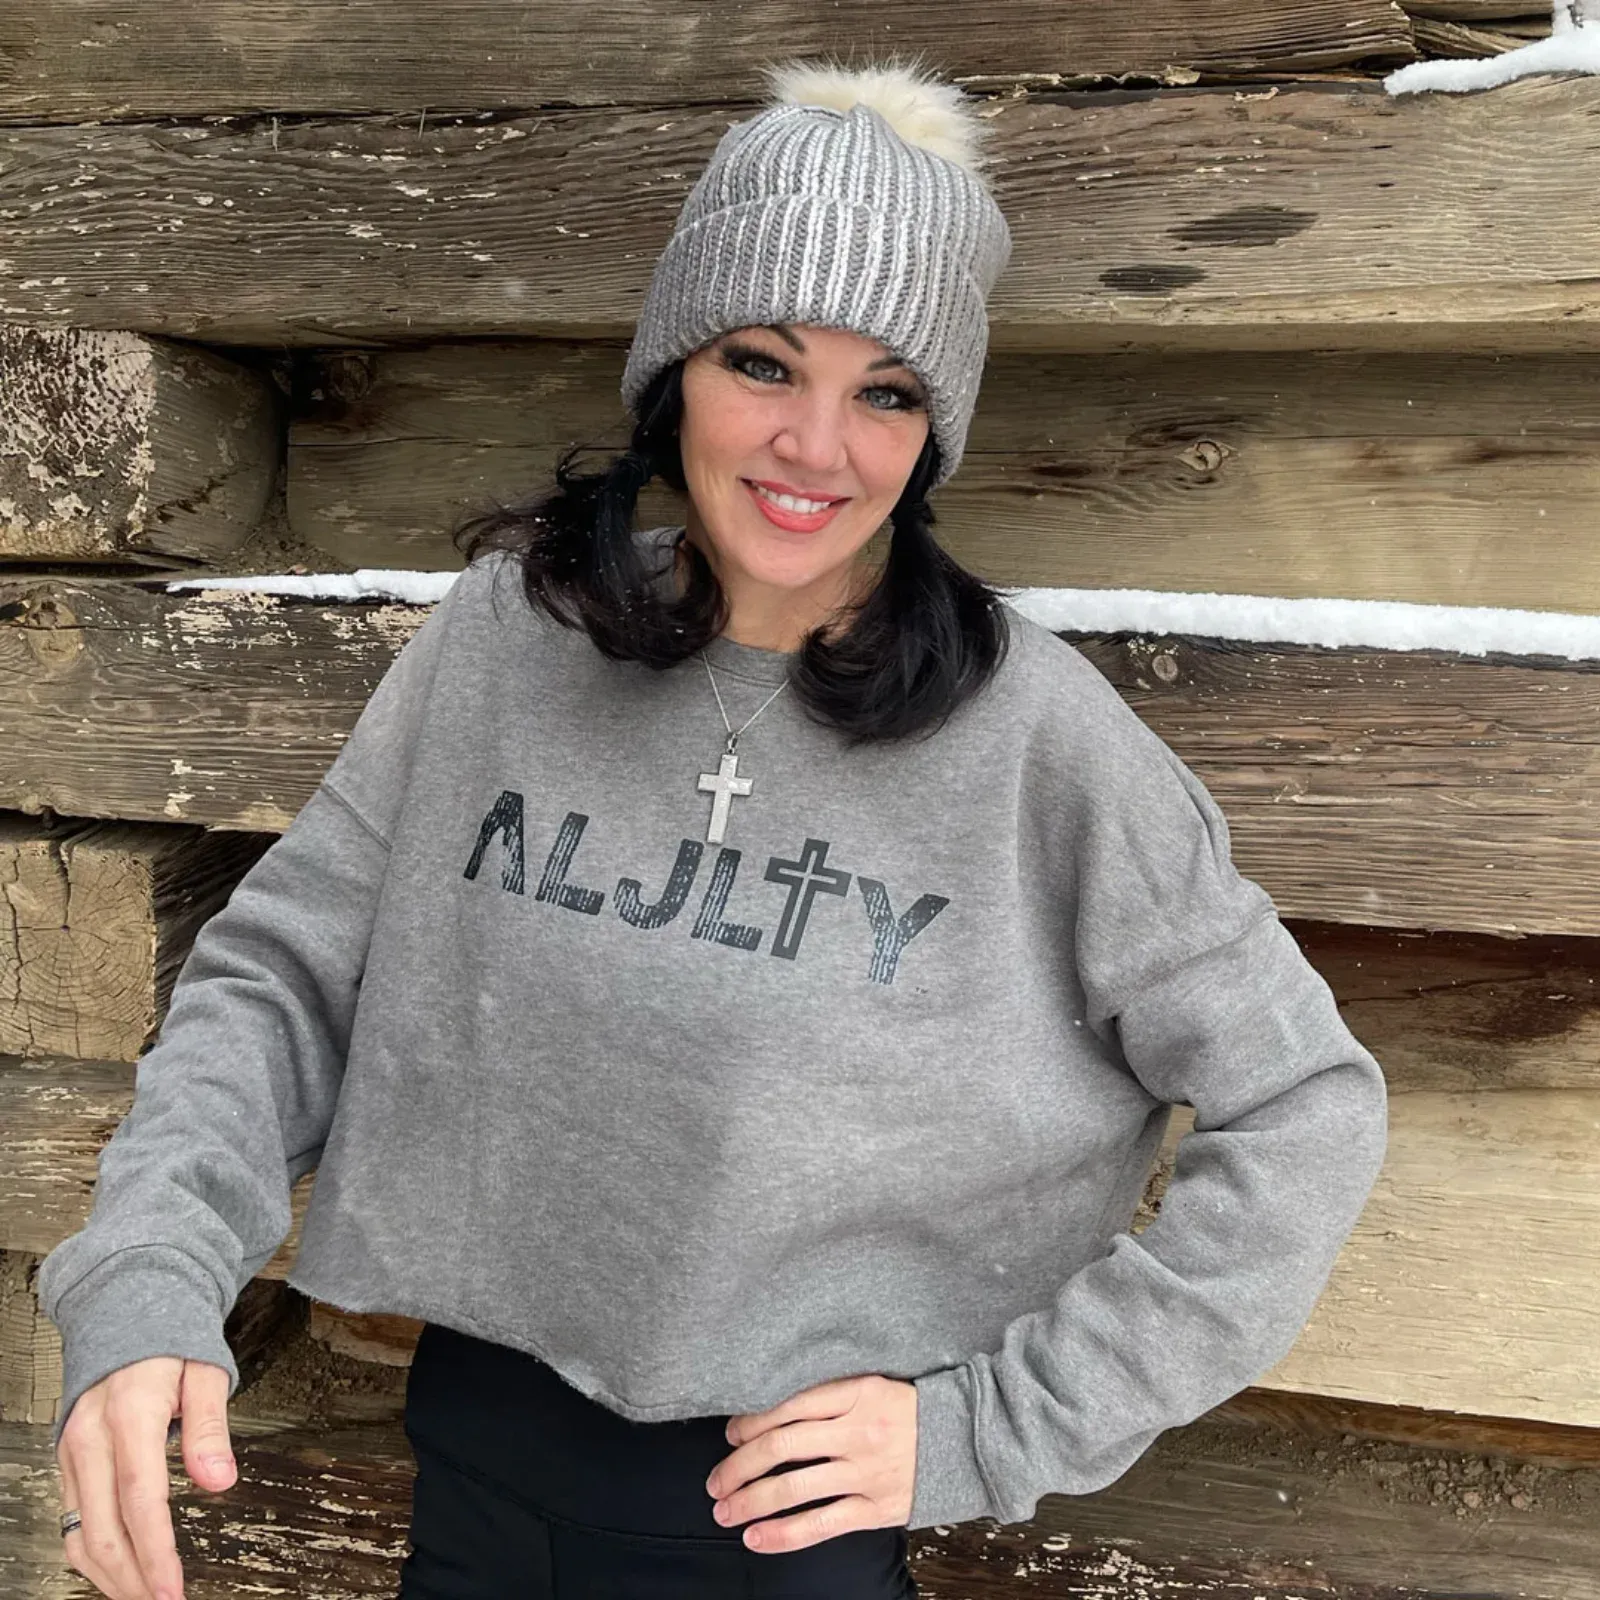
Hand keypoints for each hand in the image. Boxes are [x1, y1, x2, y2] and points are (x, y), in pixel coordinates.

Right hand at [56, 1357, 236, 1599]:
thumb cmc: (170, 1339)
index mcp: (129, 1416)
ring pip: (79, 1532)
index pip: (141, 1501)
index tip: (171, 1590)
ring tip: (142, 1597)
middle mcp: (90, 1439)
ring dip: (108, 1575)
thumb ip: (210, 1427)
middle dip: (131, 1579)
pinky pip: (72, 1518)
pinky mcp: (67, 1459)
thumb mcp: (204, 1370)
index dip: (155, 1553)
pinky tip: (117, 1569)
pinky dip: (91, 1551)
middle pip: (103, 1530)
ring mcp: (72, 1451)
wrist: (125, 1311)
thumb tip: (219, 1480)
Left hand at [705, 1373, 916, 1553]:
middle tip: (715, 1481)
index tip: (731, 1435)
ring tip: (724, 1511)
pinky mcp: (876, 1509)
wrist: (964, 1441)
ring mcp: (866, 1473)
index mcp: (855, 1394)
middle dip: (739, 1466)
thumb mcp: (871, 1386)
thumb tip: (769, 1413)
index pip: (788, 1406)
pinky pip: (821, 1524)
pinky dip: (784, 1533)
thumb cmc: (908, 1411)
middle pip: (782, 1447)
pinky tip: (757, 1537)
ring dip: (751, 1500)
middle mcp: (857, 1432)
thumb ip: (828, 1395)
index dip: (751, 1422)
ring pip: (794, 1488)